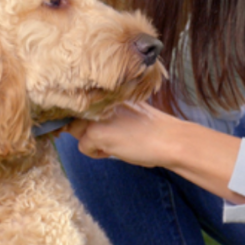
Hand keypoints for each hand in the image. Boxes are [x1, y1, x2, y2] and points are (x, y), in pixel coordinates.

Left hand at [65, 102, 181, 167]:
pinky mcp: (94, 132)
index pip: (82, 100)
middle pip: (75, 115)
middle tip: (110, 137)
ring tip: (113, 143)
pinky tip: (115, 150)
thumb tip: (88, 120)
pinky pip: (83, 147)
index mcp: (110, 91)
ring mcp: (96, 114)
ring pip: (75, 130)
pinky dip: (96, 153)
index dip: (84, 115)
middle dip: (86, 129)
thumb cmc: (155, 130)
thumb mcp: (128, 111)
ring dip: (91, 140)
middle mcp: (100, 98)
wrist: (169, 139)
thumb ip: (109, 110)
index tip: (94, 124)